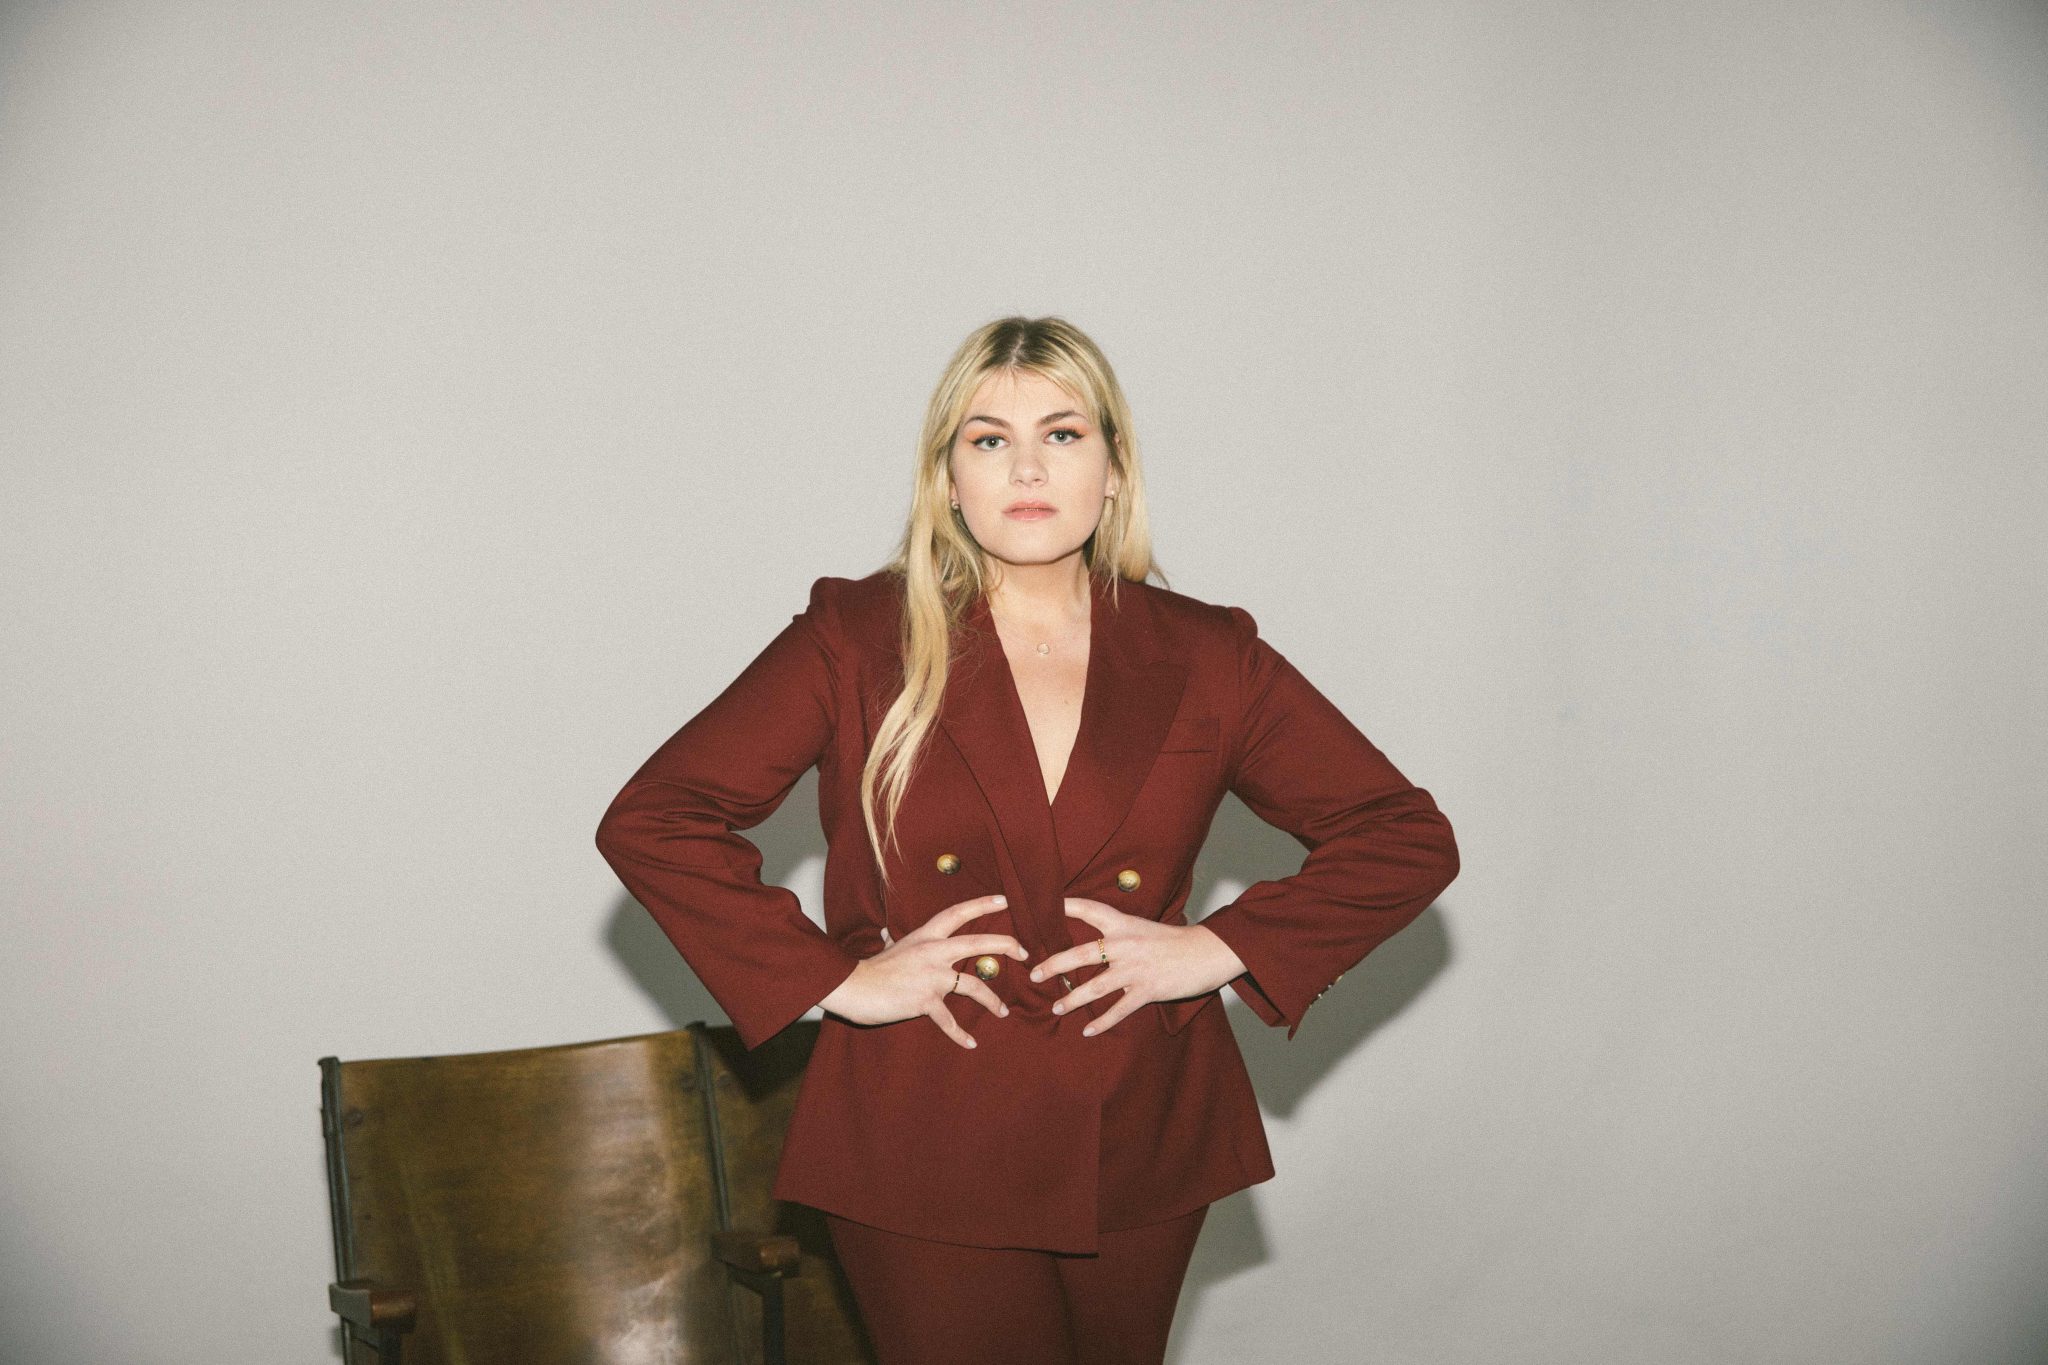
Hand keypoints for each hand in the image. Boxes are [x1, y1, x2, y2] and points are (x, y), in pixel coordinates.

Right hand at [819, 894, 1027, 1048]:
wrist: (853, 986)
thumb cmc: (870, 969)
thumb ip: (894, 941)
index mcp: (925, 936)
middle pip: (978, 943)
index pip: (957, 913)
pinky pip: (949, 1020)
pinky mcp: (926, 1000)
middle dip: (1005, 945)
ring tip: (1003, 1011)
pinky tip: (971, 1043)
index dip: (981, 905)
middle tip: (1024, 952)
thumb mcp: (888, 948)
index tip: (1003, 900)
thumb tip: (886, 932)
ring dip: (992, 1000)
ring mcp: (932, 976)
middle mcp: (933, 951)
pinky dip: (960, 1034)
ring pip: (974, 985)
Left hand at [1029, 898, 1247, 1035]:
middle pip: (1080, 954)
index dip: (1065, 905)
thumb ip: (1121, 935)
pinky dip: (1102, 1022)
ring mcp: (1135, 969)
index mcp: (1124, 924)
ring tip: (1056, 1008)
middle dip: (1054, 965)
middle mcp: (1125, 945)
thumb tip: (1098, 945)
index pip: (1089, 909)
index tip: (1044, 906)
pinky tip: (1088, 1030)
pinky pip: (1119, 1009)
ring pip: (1095, 987)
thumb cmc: (1176, 941)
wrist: (1208, 952)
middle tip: (1034, 973)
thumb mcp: (1145, 929)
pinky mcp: (1147, 990)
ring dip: (1072, 999)